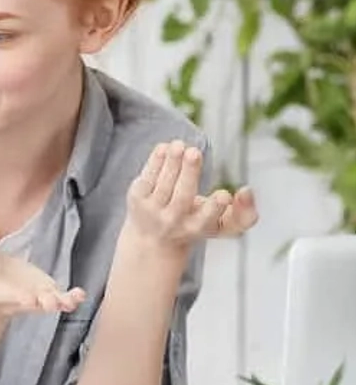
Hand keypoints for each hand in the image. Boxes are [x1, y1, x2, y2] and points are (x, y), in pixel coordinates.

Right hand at [0, 241, 85, 315]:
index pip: (7, 296)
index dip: (18, 297)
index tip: (28, 299)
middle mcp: (16, 297)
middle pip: (31, 304)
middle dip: (41, 303)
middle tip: (51, 303)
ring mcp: (33, 295)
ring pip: (49, 302)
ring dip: (60, 302)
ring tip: (73, 300)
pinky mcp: (44, 289)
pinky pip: (59, 296)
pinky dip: (70, 297)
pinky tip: (80, 294)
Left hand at [126, 140, 257, 247]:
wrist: (152, 239)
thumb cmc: (197, 224)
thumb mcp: (223, 225)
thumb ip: (244, 213)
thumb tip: (246, 191)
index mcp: (198, 227)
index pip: (208, 219)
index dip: (215, 207)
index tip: (224, 195)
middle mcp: (174, 222)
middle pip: (182, 198)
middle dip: (188, 174)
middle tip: (194, 152)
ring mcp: (153, 212)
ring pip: (163, 185)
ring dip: (172, 162)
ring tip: (180, 144)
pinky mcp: (137, 201)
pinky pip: (147, 179)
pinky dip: (155, 162)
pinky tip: (164, 147)